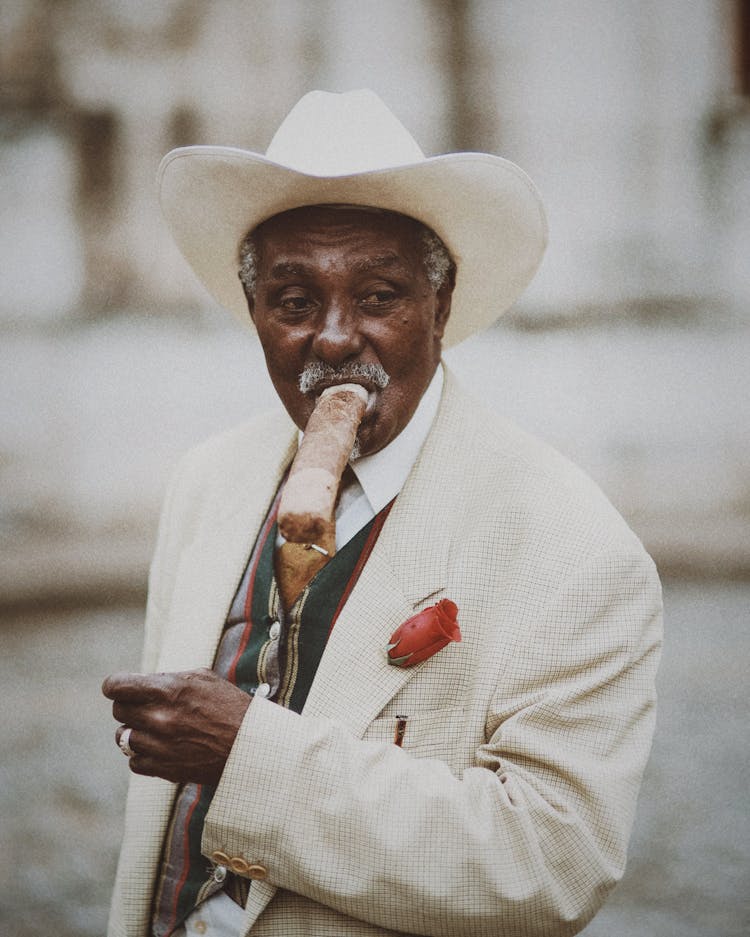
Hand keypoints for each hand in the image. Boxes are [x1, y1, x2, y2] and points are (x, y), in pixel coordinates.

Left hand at [102, 668, 251, 785]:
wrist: (251, 745)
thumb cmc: (229, 706)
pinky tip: (160, 748)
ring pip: (123, 738)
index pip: (117, 687)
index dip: (114, 686)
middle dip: (129, 707)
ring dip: (136, 732)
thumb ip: (167, 679)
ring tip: (155, 729)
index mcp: (168, 690)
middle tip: (145, 707)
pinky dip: (143, 755)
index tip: (117, 688)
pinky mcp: (164, 769)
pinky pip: (134, 762)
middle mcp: (160, 718)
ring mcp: (160, 746)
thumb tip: (140, 683)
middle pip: (119, 711)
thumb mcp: (202, 678)